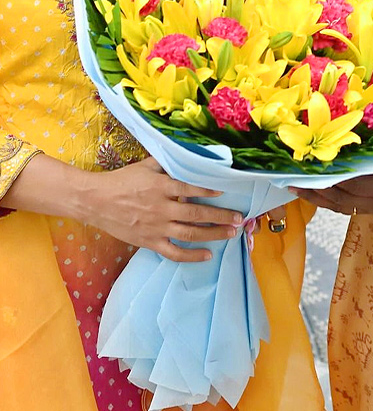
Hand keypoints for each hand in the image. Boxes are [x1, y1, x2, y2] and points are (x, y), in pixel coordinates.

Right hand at [83, 157, 242, 261]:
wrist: (96, 201)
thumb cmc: (122, 181)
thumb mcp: (145, 166)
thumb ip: (167, 162)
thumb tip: (188, 154)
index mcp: (161, 186)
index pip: (191, 188)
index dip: (210, 190)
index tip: (226, 192)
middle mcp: (162, 207)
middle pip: (197, 213)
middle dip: (220, 216)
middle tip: (238, 218)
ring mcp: (156, 227)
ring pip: (190, 234)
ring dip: (213, 234)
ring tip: (231, 234)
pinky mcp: (150, 242)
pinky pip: (174, 252)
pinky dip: (192, 256)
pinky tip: (207, 255)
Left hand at [292, 159, 372, 223]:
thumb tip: (370, 137)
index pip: (349, 181)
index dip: (327, 174)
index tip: (308, 164)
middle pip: (336, 196)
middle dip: (312, 187)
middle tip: (289, 177)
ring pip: (337, 204)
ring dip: (315, 197)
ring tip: (293, 188)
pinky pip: (345, 208)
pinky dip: (328, 202)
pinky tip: (316, 196)